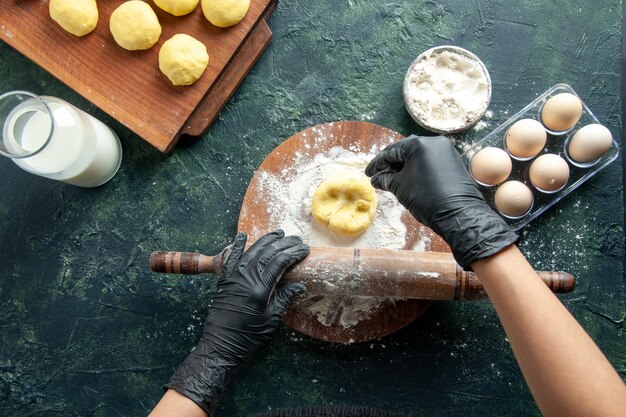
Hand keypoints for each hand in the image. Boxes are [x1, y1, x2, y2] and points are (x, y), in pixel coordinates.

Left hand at [165, 230, 308, 414]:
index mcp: (260, 289)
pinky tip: (242, 235)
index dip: (293, 254)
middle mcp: (246, 278)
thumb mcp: (272, 320)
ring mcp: (233, 277)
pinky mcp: (224, 281)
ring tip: (278, 233)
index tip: (305, 250)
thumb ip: (284, 298)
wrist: (221, 347)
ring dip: (265, 240)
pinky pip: (231, 258)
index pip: (279, 263)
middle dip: (283, 244)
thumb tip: (300, 285)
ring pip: (251, 252)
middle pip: (267, 253)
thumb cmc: (249, 337)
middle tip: (296, 239)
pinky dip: (236, 245)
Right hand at [365, 135, 517, 268]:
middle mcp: (434, 142)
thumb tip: (376, 179)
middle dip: (391, 163)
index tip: (368, 174)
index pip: (391, 152)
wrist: (458, 214)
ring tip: (393, 178)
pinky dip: (418, 167)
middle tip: (379, 174)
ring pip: (419, 155)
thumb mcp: (400, 188)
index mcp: (418, 144)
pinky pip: (430, 160)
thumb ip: (386, 179)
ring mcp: (446, 150)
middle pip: (406, 150)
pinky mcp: (453, 160)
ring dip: (405, 165)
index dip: (377, 164)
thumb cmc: (426, 198)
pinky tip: (410, 177)